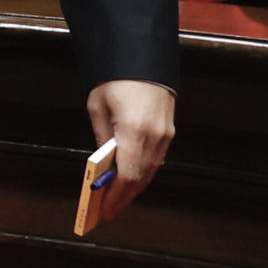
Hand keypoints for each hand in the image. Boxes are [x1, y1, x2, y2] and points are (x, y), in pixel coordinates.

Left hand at [86, 79, 174, 223]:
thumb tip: (102, 164)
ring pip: (151, 170)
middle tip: (108, 210)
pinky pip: (156, 159)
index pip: (127, 175)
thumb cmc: (115, 80)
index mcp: (134, 131)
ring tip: (116, 198)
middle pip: (140, 177)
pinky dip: (143, 172)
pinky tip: (131, 179)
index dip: (116, 195)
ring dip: (134, 186)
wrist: (143, 57)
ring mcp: (166, 135)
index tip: (104, 209)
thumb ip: (101, 138)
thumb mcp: (97, 106)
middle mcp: (155, 136)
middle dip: (124, 196)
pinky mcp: (170, 131)